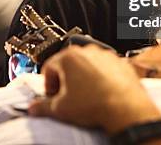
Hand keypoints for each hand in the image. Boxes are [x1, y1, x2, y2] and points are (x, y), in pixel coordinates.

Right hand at [28, 45, 160, 135]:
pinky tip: (102, 94)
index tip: (52, 96)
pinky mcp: (120, 63)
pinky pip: (105, 69)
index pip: (49, 67)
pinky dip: (102, 79)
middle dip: (66, 81)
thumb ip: (43, 106)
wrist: (125, 108)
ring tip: (86, 97)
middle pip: (68, 65)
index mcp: (68, 57)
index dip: (48, 84)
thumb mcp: (61, 109)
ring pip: (87, 65)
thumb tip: (34, 107)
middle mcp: (87, 52)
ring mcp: (105, 56)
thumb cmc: (96, 104)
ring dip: (84, 79)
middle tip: (68, 97)